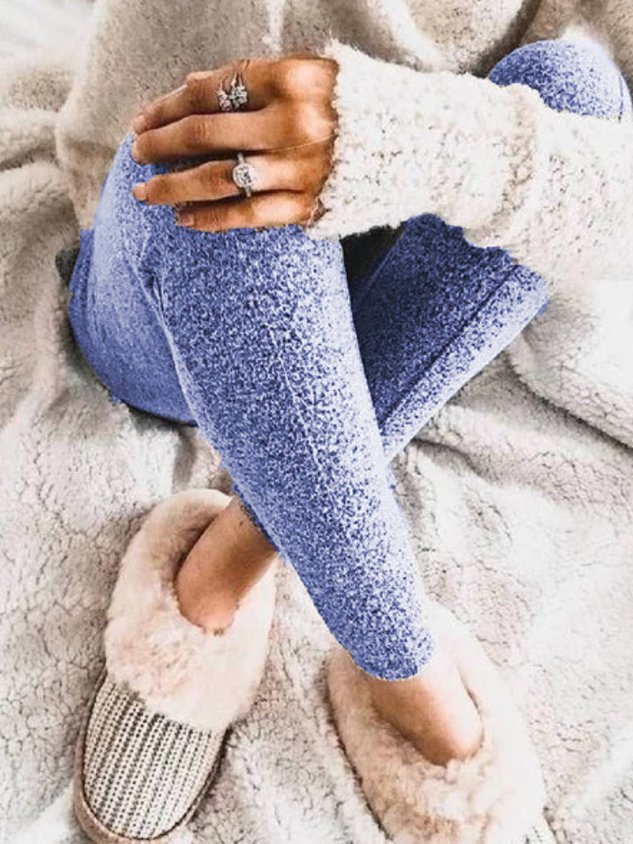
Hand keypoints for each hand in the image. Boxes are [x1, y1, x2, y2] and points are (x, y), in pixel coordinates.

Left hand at [130, 54, 337, 231]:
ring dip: (173, 186)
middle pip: (204, 135)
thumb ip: (251, 79)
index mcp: (290, 80)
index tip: (144, 117)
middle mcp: (290, 124)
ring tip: (145, 191)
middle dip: (160, 144)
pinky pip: (246, 215)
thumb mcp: (309, 73)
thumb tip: (192, 86)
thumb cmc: (353, 105)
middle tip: (137, 152)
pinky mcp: (306, 205)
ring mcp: (297, 169)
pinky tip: (184, 219)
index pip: (210, 91)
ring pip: (216, 180)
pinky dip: (211, 219)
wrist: (413, 145)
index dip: (167, 105)